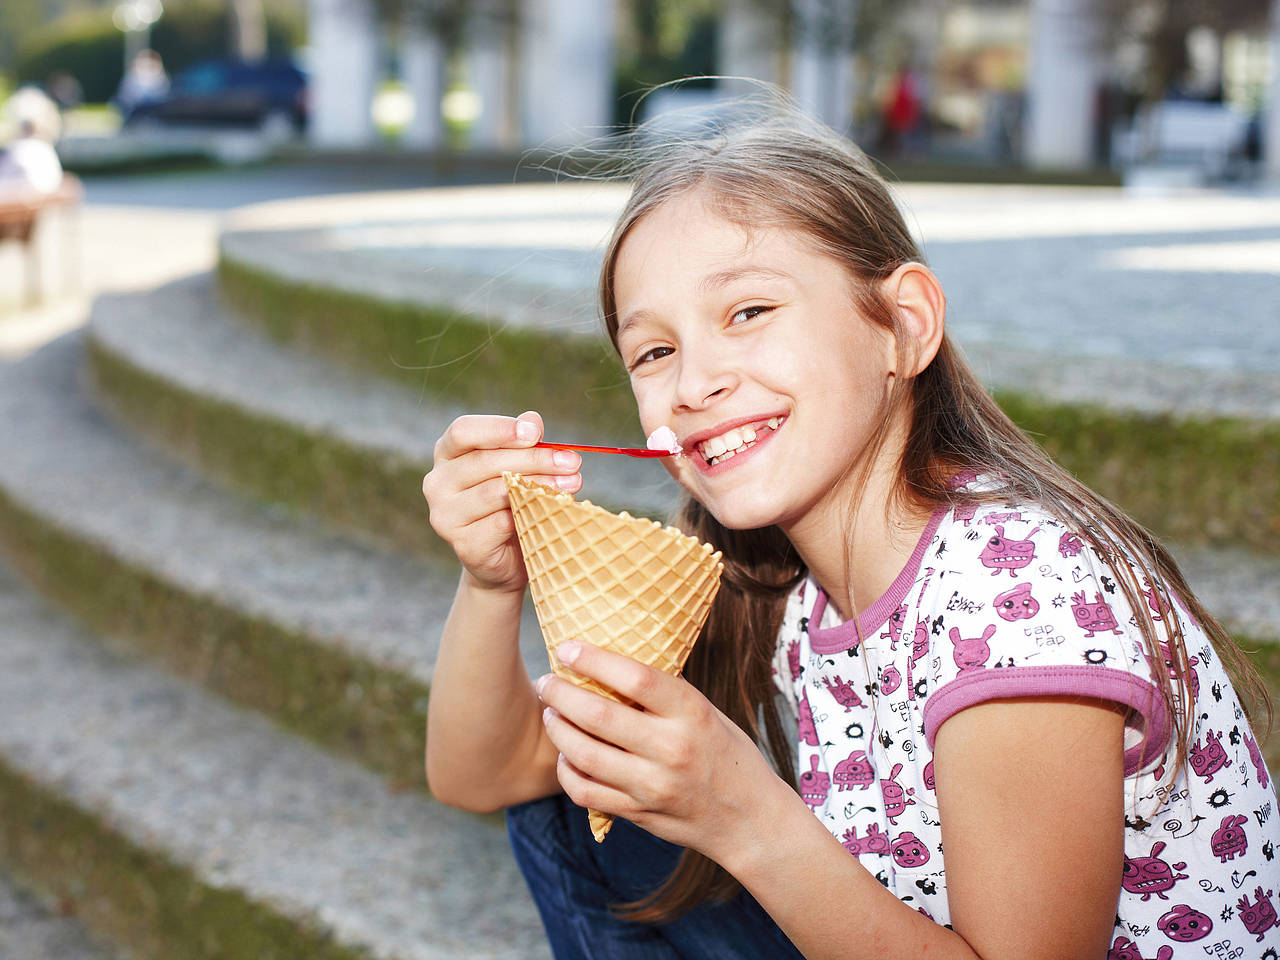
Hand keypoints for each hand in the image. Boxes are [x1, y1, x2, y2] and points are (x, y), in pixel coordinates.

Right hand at [423, 411, 581, 592]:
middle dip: (534, 459)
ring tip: (572, 484)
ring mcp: (445, 515)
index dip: (499, 429)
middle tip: (571, 461)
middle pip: (484, 461)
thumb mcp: (518, 467)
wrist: (505, 559)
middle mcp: (438, 482)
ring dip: (539, 486)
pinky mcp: (463, 544)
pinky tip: (552, 511)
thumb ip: (524, 443)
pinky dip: (530, 515)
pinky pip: (500, 524)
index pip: (463, 431)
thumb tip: (532, 420)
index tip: (535, 434)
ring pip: (495, 492)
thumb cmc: (512, 503)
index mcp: (448, 453)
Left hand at [536, 640, 784, 860]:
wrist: (749, 820)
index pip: (635, 678)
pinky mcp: (638, 813)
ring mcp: (652, 785)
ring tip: (550, 714)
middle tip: (546, 682)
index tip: (567, 648)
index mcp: (691, 714)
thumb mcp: (708, 714)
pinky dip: (567, 771)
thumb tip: (613, 665)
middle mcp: (671, 749)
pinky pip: (587, 792)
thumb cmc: (728, 756)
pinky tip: (565, 755)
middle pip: (599, 716)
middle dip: (561, 694)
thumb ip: (666, 696)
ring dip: (558, 730)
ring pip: (584, 755)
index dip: (594, 660)